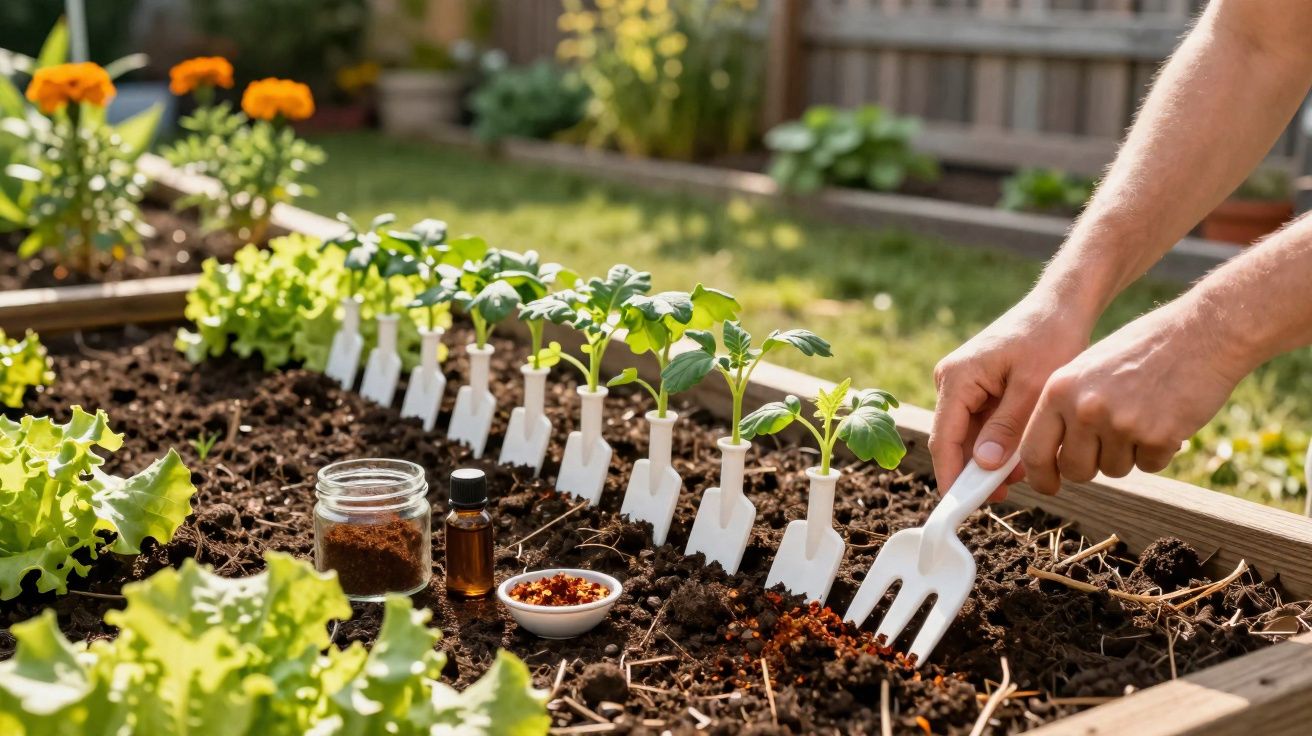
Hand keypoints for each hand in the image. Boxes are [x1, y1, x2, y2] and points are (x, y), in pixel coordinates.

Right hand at [930, 292, 1092, 499]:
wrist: (1062, 306)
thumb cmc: (1050, 337)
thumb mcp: (1032, 388)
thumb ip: (1006, 428)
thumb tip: (983, 466)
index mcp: (957, 377)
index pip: (944, 438)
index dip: (951, 475)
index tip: (961, 505)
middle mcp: (952, 380)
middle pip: (955, 439)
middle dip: (978, 469)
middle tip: (1008, 492)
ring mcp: (964, 383)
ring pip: (971, 434)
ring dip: (993, 456)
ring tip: (1025, 471)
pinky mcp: (979, 385)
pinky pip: (983, 423)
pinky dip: (1001, 440)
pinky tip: (1024, 453)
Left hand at [1020, 297, 1246, 492]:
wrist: (1201, 332)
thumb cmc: (1141, 350)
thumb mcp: (1087, 369)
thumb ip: (1064, 408)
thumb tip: (1047, 457)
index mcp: (1059, 390)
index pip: (1033, 452)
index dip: (1040, 477)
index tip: (1050, 486)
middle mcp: (1084, 408)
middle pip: (1075, 469)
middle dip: (1090, 466)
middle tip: (1108, 445)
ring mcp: (1121, 424)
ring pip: (1113, 470)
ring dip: (1128, 454)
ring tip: (1142, 415)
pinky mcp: (1157, 436)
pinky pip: (1149, 466)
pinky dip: (1159, 451)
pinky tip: (1166, 417)